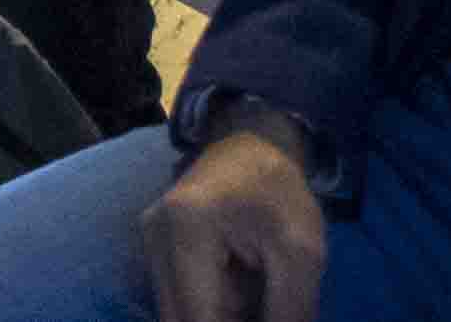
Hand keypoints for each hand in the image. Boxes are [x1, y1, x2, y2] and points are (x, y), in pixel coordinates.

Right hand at [144, 122, 332, 321]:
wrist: (249, 145)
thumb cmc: (278, 192)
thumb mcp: (301, 253)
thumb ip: (288, 312)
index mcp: (187, 229)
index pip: (198, 320)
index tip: (264, 320)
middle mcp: (154, 237)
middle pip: (177, 320)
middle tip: (261, 312)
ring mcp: (148, 242)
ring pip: (175, 315)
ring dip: (215, 318)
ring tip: (251, 298)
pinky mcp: (154, 249)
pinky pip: (178, 301)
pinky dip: (209, 311)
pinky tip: (237, 297)